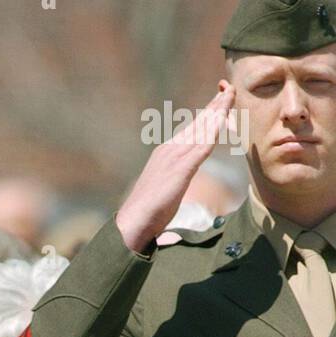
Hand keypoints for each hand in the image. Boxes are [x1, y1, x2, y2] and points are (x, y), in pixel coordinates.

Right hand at [116, 84, 235, 253]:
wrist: (133, 220)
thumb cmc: (148, 212)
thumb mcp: (166, 189)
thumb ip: (177, 181)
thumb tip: (182, 184)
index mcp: (167, 152)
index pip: (192, 128)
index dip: (208, 113)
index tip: (221, 101)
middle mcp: (171, 148)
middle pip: (198, 122)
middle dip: (215, 104)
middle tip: (229, 88)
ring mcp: (175, 156)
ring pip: (202, 128)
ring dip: (218, 110)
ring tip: (230, 94)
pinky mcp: (180, 168)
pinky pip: (202, 146)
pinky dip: (213, 131)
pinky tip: (223, 119)